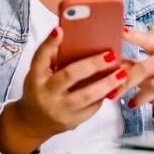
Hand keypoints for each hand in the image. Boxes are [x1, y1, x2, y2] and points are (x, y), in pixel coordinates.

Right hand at [0, 27, 127, 153]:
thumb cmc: (39, 89)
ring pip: (86, 95)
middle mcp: (46, 93)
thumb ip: (52, 58)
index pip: (40, 58)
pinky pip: (91, 108)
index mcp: (35, 77)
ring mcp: (59, 110)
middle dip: (92, 64)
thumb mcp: (39, 73)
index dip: (50, 44)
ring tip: (122, 73)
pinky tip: (114, 86)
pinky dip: (103, 95)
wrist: (32, 123)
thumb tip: (72, 36)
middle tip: (111, 55)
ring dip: (106, 83)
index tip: (60, 30)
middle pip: (69, 76)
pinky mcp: (71, 122)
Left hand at [111, 28, 153, 120]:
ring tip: (133, 102)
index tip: (120, 32)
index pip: (149, 40)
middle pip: (146, 67)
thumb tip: (109, 63)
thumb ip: (134, 66)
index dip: (135, 36)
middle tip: (113, 93)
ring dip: (141, 96)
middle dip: (127, 81)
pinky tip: (153, 104)